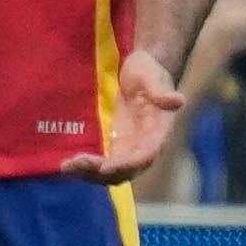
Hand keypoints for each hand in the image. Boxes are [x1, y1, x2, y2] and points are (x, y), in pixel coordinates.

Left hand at [64, 46, 183, 179]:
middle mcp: (144, 147)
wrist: (140, 70)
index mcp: (158, 134)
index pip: (145, 156)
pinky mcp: (116, 146)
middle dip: (100, 172)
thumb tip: (179, 100)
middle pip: (125, 171)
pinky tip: (68, 165)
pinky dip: (86, 168)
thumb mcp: (153, 77)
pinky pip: (102, 165)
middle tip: (75, 163)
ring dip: (90, 174)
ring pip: (112, 173)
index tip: (105, 167)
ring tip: (67, 167)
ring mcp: (129, 149)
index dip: (126, 164)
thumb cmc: (148, 72)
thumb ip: (161, 91)